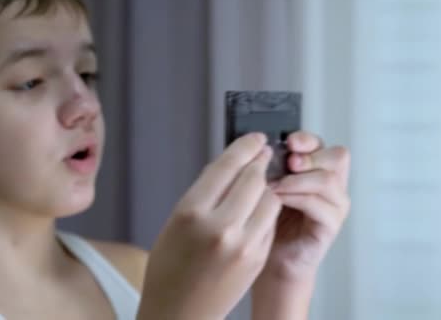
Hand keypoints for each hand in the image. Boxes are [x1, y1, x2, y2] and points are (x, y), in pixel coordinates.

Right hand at [138, 133, 281, 319]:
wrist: (180, 312)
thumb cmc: (169, 270)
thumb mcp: (174, 222)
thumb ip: (203, 193)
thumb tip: (231, 166)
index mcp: (191, 213)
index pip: (226, 167)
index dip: (244, 147)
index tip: (254, 139)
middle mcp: (220, 227)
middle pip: (252, 178)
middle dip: (259, 162)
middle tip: (262, 153)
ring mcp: (243, 244)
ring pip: (269, 198)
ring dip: (266, 186)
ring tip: (260, 183)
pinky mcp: (258, 258)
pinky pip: (270, 221)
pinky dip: (267, 209)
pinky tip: (259, 207)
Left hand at [261, 131, 350, 282]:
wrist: (269, 258)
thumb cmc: (267, 220)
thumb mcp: (267, 185)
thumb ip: (270, 165)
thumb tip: (260, 146)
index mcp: (315, 168)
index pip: (320, 144)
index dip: (306, 139)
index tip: (288, 142)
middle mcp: (331, 184)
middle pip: (337, 156)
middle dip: (311, 156)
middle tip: (289, 162)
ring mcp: (335, 205)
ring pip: (328, 180)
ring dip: (298, 179)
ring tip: (275, 185)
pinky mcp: (331, 225)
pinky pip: (320, 205)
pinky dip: (298, 198)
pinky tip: (278, 200)